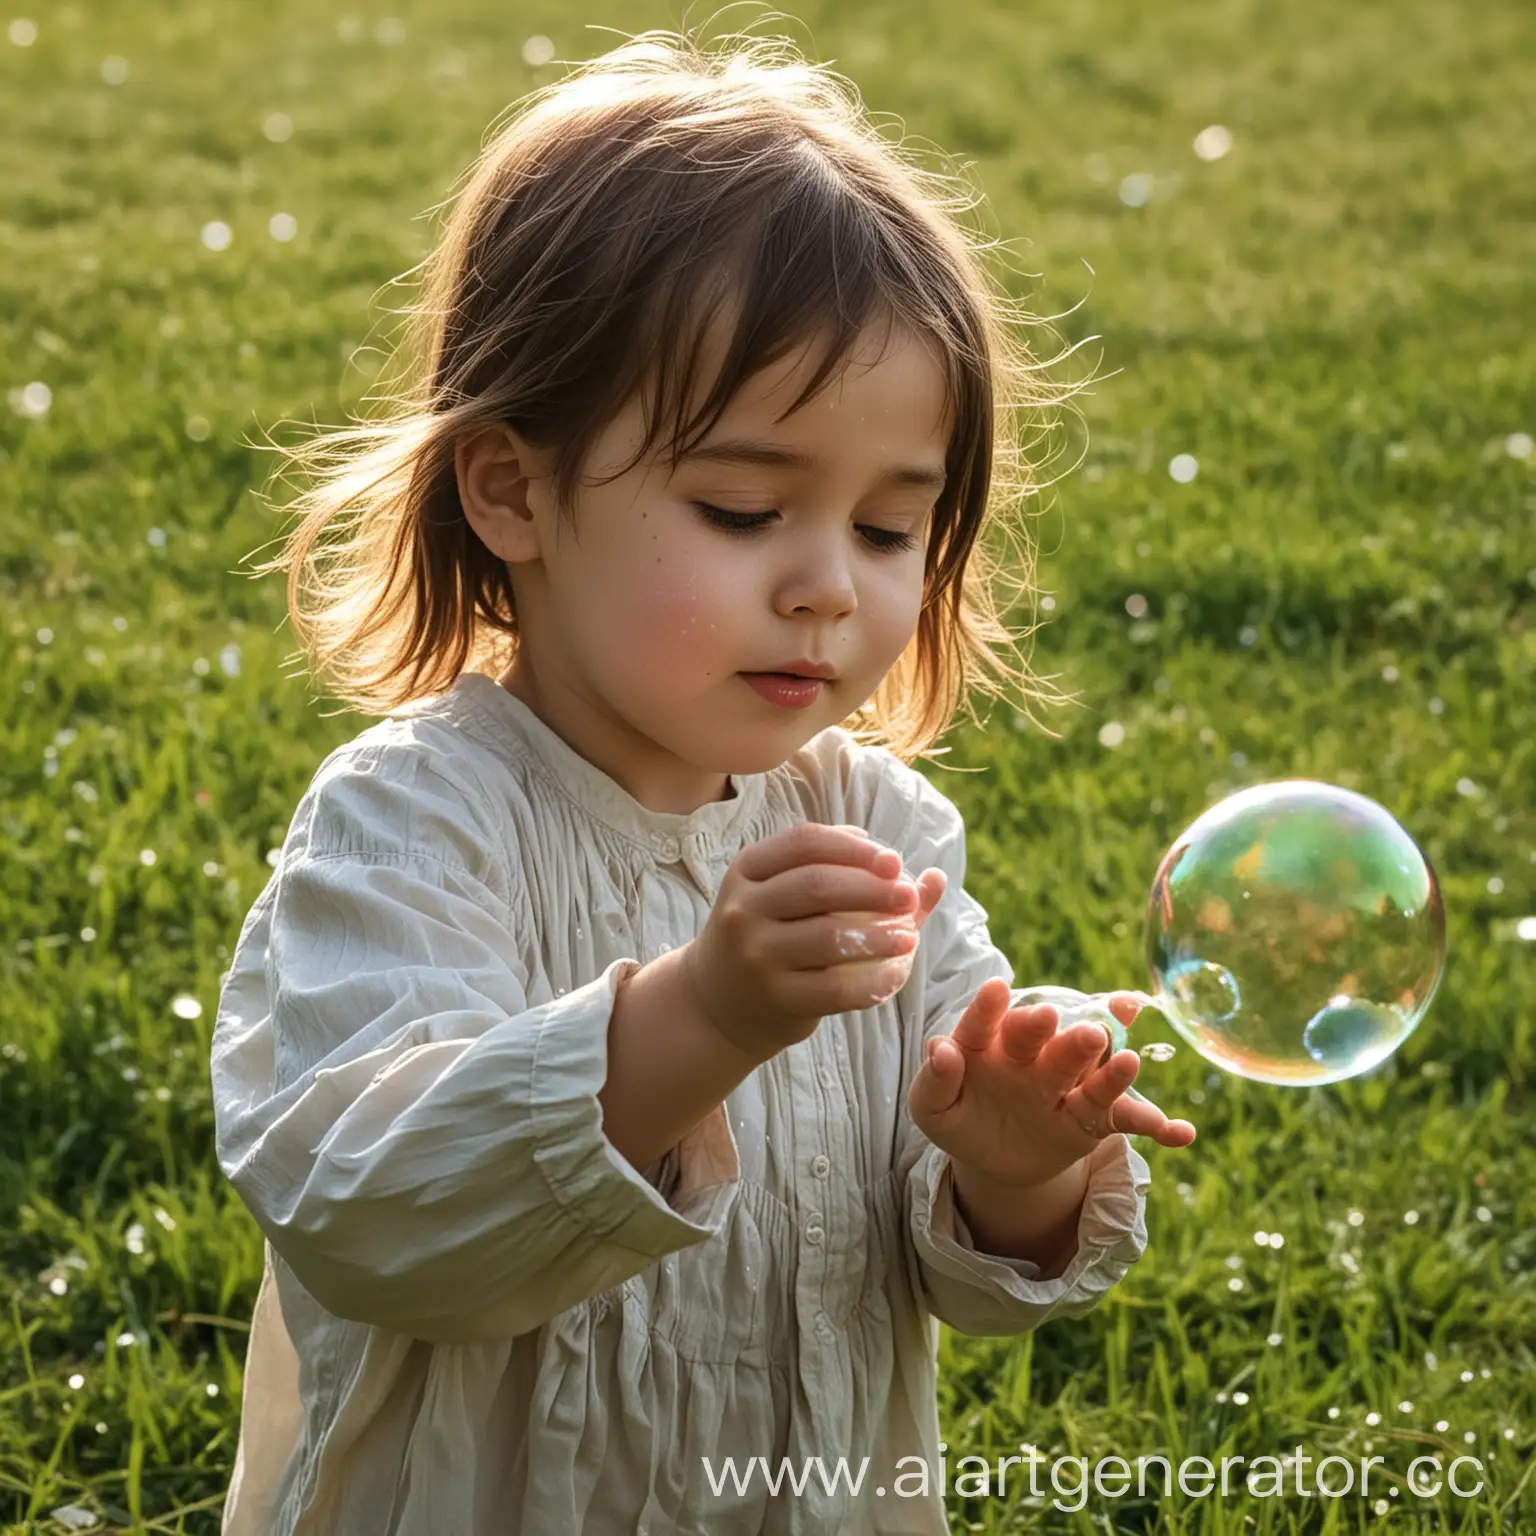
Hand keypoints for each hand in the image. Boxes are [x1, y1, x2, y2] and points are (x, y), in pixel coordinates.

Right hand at [683, 823, 947, 1060]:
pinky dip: (873, 983)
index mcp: (747, 869)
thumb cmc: (770, 934)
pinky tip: (896, 976)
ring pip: (829, 937)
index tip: (894, 860)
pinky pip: (835, 989)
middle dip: (873, 887)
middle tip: (908, 895)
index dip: (854, 848)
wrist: (718, 1001)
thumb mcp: (787, 897)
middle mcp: (745, 908)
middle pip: (817, 885)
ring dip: (879, 935)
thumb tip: (931, 876)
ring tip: (910, 937)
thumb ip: (850, 876)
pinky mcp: (775, 997)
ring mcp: (756, 954)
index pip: (804, 842)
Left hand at [908, 977, 1197, 1189]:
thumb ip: (934, 1079)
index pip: (987, 1023)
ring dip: (1111, 1068)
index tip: (997, 988)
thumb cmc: (959, 1115)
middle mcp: (1034, 1055)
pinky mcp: (1091, 1119)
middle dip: (1061, 1035)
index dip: (990, 1008)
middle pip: (1049, 1042)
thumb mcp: (932, 1106)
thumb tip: (940, 1049)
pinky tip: (1180, 1133)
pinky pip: (1125, 1119)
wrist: (992, 1156)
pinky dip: (1155, 1124)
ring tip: (1130, 1063)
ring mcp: (1066, 1085)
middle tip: (1077, 1028)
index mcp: (990, 1043)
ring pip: (1092, 1073)